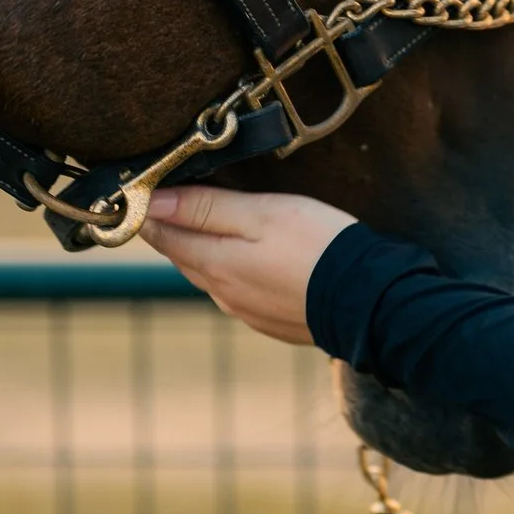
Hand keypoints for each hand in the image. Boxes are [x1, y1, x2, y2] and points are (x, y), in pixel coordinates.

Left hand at [141, 184, 353, 344]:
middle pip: (184, 256)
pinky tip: (257, 261)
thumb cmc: (317, 246)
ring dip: (208, 252)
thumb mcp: (260, 213)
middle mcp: (222, 293)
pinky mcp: (270, 322)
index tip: (143, 192)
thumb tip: (151, 203)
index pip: (162, 235)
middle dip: (178, 230)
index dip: (149, 212)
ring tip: (220, 227)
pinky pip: (240, 293)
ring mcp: (246, 311)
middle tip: (178, 200)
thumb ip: (204, 207)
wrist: (369, 299)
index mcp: (214, 263)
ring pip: (212, 276)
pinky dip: (238, 273)